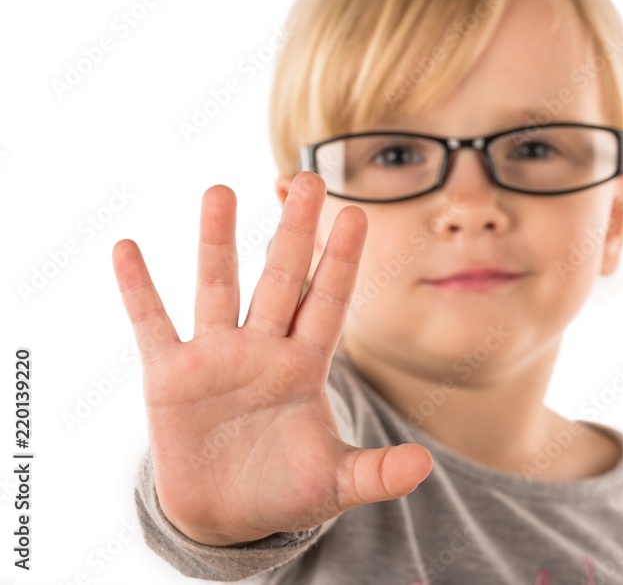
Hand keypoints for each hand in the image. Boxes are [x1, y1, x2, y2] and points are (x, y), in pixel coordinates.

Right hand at [112, 171, 432, 545]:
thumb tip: (424, 468)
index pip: (328, 303)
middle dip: (293, 232)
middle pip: (280, 279)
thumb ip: (377, 473)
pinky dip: (138, 289)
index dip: (341, 262)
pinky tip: (126, 247)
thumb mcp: (336, 484)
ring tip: (220, 191)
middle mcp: (263, 349)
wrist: (228, 515)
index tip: (358, 215)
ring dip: (217, 241)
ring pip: (218, 286)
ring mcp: (215, 357)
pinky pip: (152, 324)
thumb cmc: (287, 492)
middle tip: (308, 178)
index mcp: (306, 367)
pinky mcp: (170, 376)